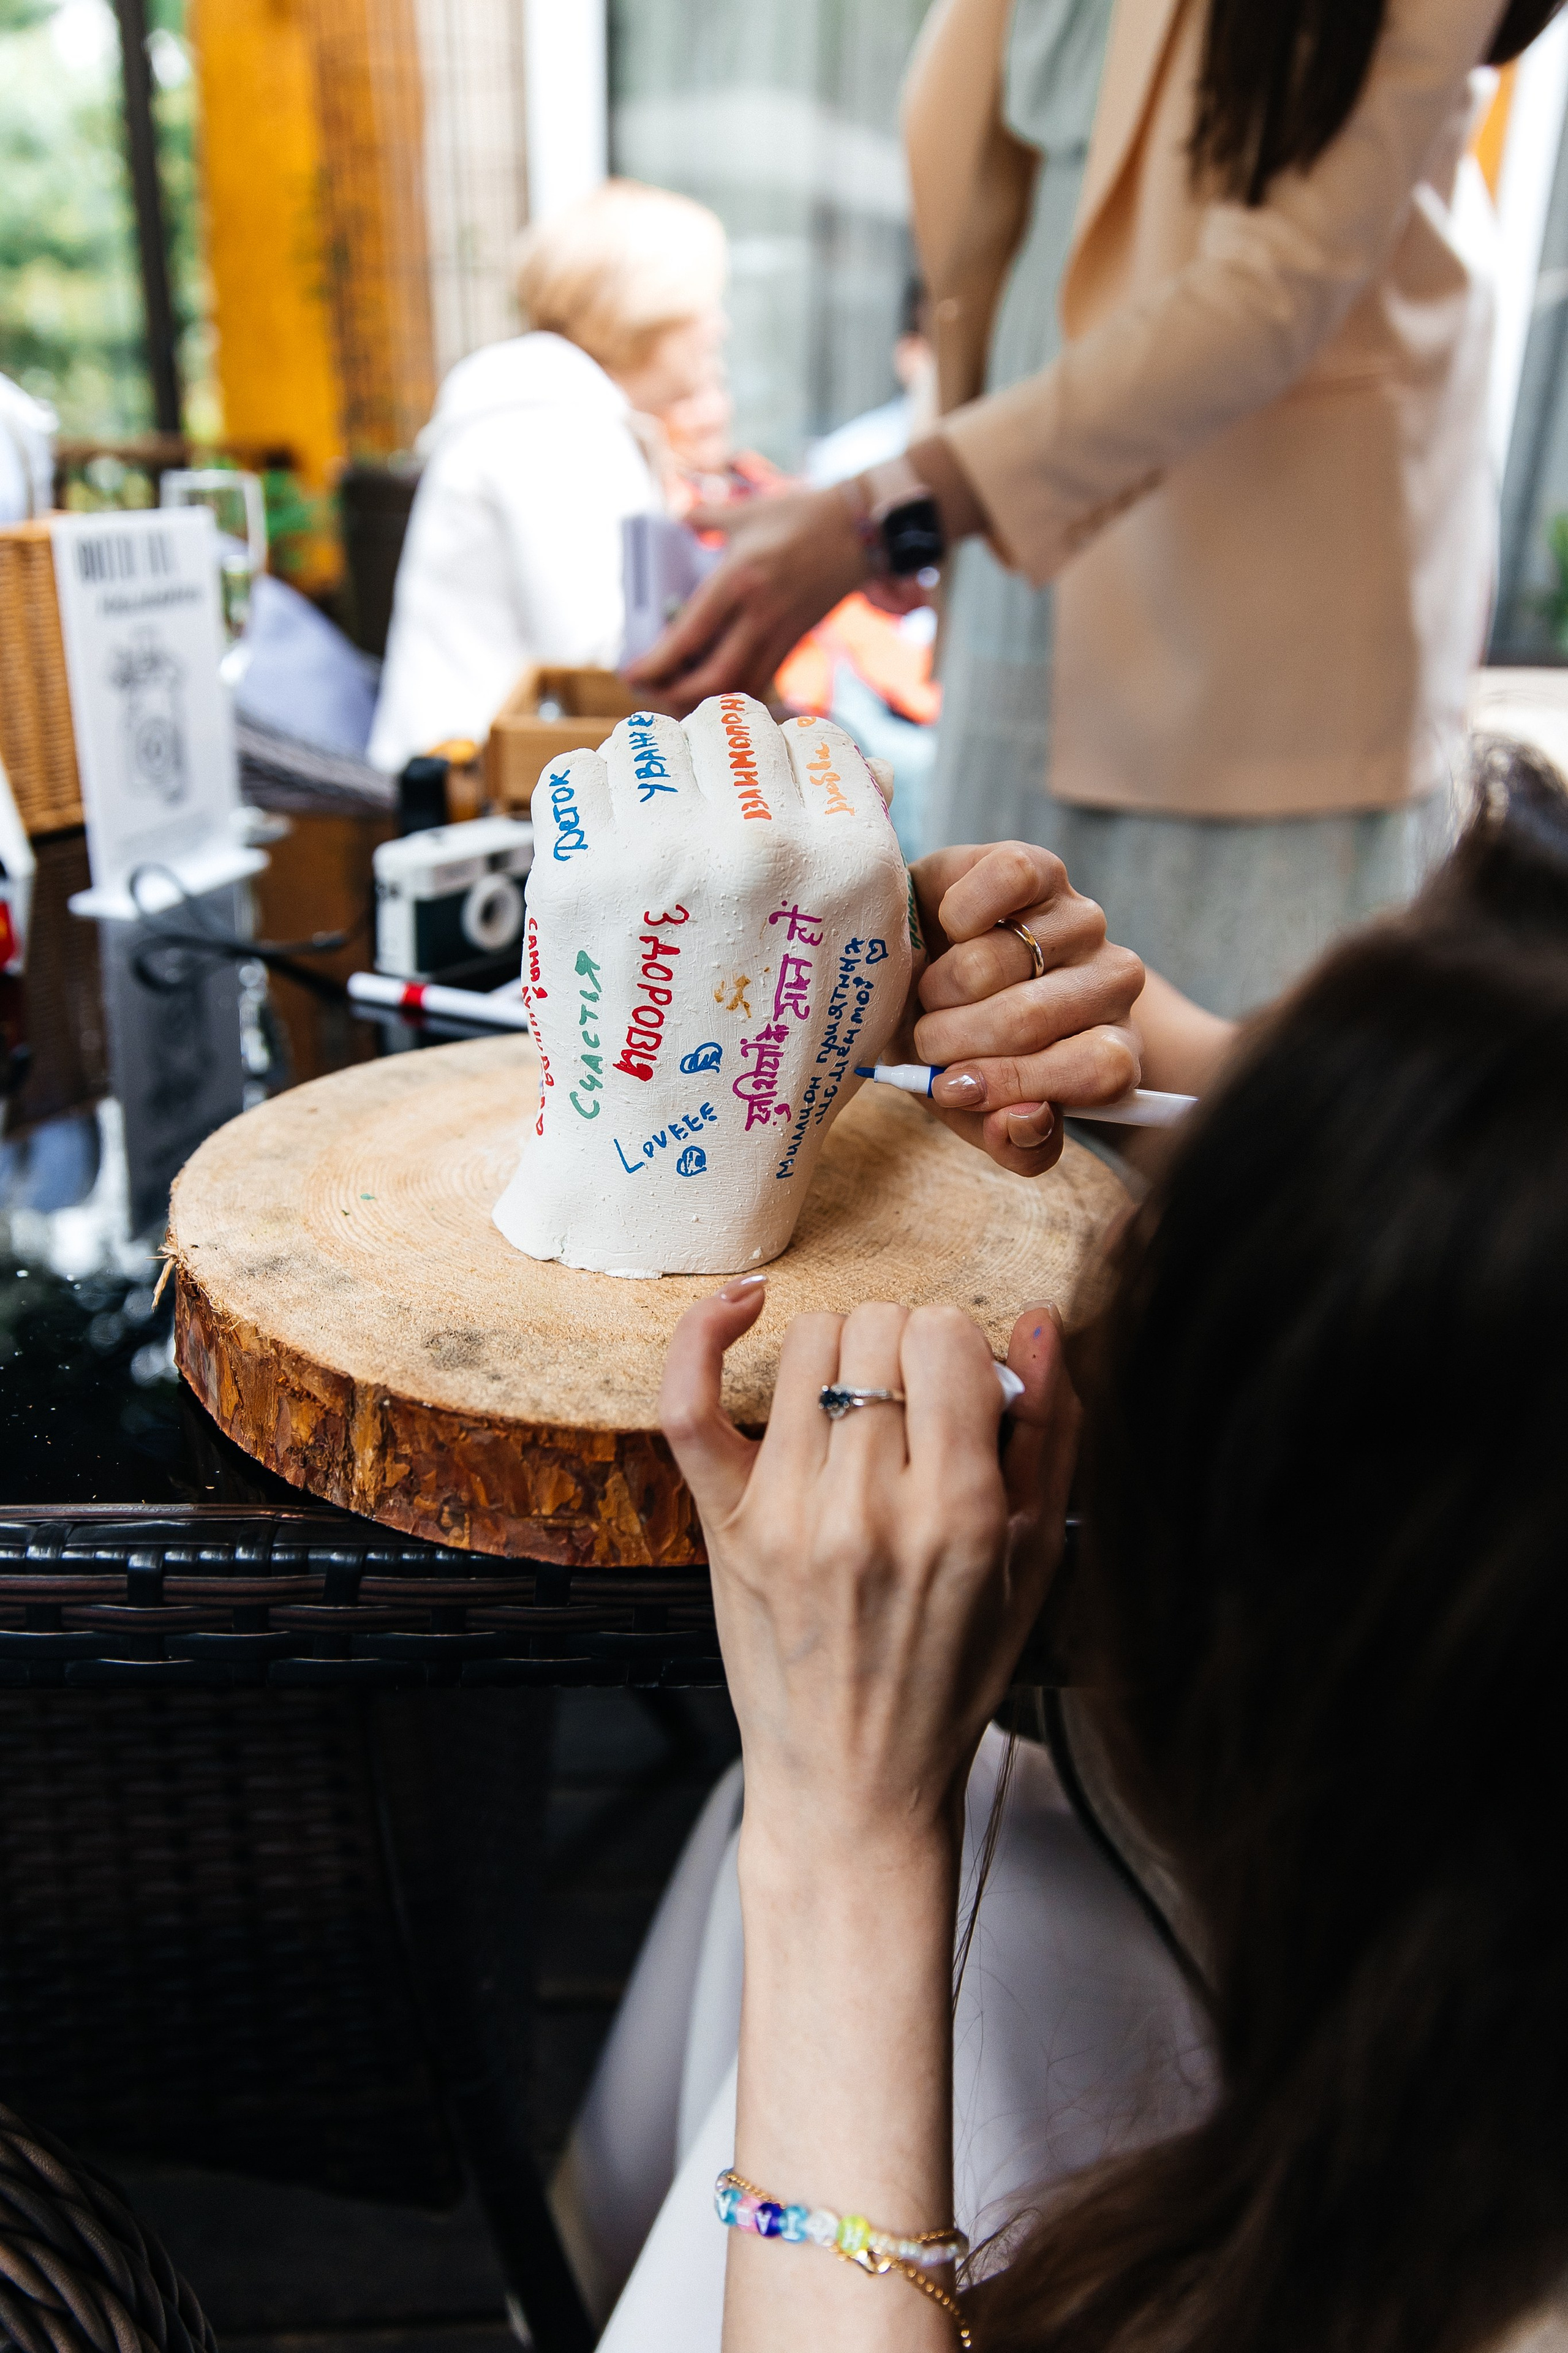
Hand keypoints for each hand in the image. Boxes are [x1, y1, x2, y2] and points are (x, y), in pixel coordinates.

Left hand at [496, 699, 910, 1274]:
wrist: (676, 1154)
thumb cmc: (777, 1065)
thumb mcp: (871, 970)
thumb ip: (872, 860)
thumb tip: (857, 765)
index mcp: (847, 861)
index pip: (815, 737)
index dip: (789, 772)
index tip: (766, 813)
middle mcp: (759, 846)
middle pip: (731, 723)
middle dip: (719, 768)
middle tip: (703, 827)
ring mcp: (661, 855)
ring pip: (650, 737)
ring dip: (652, 775)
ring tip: (652, 838)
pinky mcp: (578, 875)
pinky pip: (577, 774)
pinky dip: (589, 799)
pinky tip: (606, 847)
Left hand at [625, 488, 867, 714]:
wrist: (860, 529)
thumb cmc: (801, 514)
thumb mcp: (747, 510)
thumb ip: (705, 517)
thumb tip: (677, 518)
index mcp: (738, 580)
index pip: (688, 637)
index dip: (656, 665)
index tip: (630, 673)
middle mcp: (758, 615)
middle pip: (711, 680)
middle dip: (673, 695)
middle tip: (646, 691)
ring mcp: (780, 634)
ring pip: (738, 689)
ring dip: (702, 702)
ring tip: (672, 696)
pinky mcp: (795, 643)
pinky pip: (760, 682)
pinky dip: (732, 694)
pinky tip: (711, 692)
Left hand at [660, 1282, 1079, 1861]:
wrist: (857, 1784)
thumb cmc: (954, 1673)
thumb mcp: (1037, 1562)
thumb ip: (1053, 1434)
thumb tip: (1038, 1321)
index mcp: (961, 1513)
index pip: (947, 1338)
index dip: (959, 1345)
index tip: (960, 1388)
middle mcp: (869, 1507)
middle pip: (880, 1330)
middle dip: (906, 1346)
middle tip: (913, 1406)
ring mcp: (786, 1515)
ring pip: (809, 1343)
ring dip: (841, 1348)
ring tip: (857, 1402)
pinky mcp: (724, 1526)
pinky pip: (690, 1401)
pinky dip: (705, 1335)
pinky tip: (743, 1306)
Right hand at [904, 841, 1144, 1177]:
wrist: (921, 971)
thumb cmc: (958, 1049)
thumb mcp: (978, 1111)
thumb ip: (1013, 1141)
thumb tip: (1024, 1119)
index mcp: (1113, 1050)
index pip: (1101, 1068)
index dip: (1019, 1082)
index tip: (953, 1089)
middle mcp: (1114, 982)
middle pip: (1030, 1019)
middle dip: (952, 1038)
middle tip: (928, 1039)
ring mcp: (1082, 921)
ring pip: (996, 960)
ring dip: (940, 985)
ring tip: (933, 990)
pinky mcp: (1044, 869)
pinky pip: (1010, 879)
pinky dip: (962, 908)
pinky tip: (950, 926)